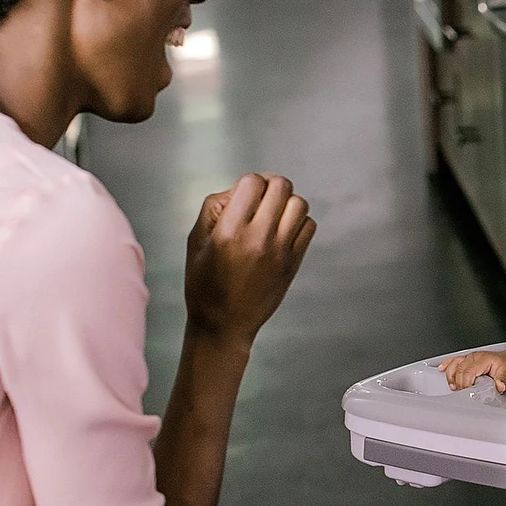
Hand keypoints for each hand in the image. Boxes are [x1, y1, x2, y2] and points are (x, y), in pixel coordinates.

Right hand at [185, 173, 316, 345]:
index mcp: (229, 231)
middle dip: (270, 186)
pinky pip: (308, 227)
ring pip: (299, 204)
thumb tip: (240, 189)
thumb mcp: (196, 241)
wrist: (224, 323)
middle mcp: (258, 238)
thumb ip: (215, 208)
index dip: (248, 183)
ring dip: (287, 202)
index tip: (243, 196)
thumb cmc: (205, 282)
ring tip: (274, 214)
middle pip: (280, 186)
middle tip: (261, 199)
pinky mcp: (293, 263)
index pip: (252, 182)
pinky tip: (284, 230)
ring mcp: (280, 251)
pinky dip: (299, 221)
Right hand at [438, 342, 505, 391]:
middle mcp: (474, 357)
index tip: (467, 392)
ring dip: (451, 376)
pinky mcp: (466, 359)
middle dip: (458, 383)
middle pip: (459, 370)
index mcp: (482, 359)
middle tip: (461, 393)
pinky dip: (446, 365)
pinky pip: (453, 360)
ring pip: (454, 365)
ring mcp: (469, 357)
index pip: (468, 372)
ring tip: (453, 387)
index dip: (466, 383)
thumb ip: (502, 379)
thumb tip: (499, 386)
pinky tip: (441, 369)